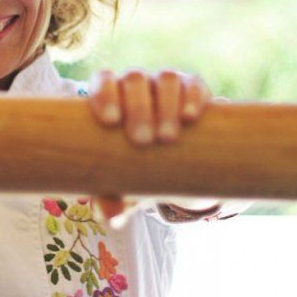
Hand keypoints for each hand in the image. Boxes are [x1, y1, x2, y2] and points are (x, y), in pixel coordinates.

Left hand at [86, 68, 213, 222]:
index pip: (103, 81)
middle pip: (134, 80)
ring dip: (165, 105)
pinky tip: (190, 117)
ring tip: (167, 137)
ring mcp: (165, 84)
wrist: (175, 159)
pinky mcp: (194, 89)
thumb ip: (112, 194)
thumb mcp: (124, 180)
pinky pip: (193, 84)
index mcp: (112, 96)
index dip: (104, 94)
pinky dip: (192, 97)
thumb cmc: (136, 165)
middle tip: (142, 140)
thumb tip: (111, 216)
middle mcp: (137, 84)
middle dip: (137, 108)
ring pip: (165, 79)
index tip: (110, 121)